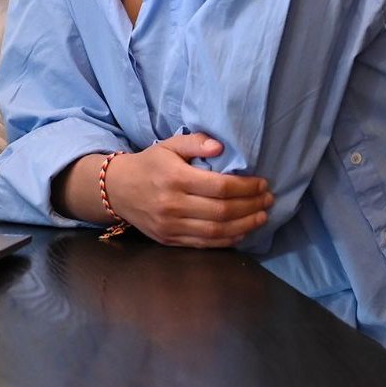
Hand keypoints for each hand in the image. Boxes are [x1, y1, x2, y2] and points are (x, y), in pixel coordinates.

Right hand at [104, 133, 272, 247]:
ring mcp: (171, 225)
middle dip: (252, 206)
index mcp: (174, 178)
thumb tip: (221, 148)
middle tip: (268, 200)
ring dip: (246, 225)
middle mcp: (172, 204)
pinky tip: (242, 231)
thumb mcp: (168, 146)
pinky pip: (205, 244)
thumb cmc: (149, 165)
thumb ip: (195, 142)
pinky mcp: (169, 239)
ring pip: (217, 231)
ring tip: (262, 217)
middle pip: (223, 211)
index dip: (247, 187)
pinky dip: (228, 239)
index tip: (263, 183)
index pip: (220, 186)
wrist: (117, 190)